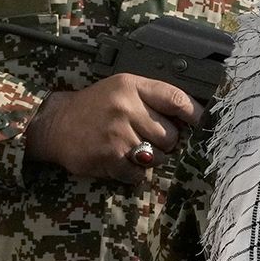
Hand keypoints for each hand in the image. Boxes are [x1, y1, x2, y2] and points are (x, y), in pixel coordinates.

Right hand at [25, 74, 204, 182]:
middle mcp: (126, 107)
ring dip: (151, 159)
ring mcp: (117, 133)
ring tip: (131, 148)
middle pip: (171, 135)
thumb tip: (192, 118)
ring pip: (159, 157)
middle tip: (147, 138)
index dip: (195, 114)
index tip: (203, 123)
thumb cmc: (95, 107)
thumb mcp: (122, 89)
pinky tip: (121, 161)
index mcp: (132, 86)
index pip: (176, 99)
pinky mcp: (109, 157)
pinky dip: (134, 173)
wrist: (56, 124)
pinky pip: (139, 174)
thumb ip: (153, 98)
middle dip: (165, 142)